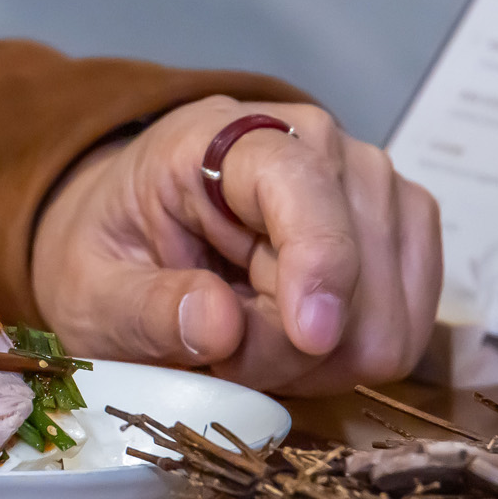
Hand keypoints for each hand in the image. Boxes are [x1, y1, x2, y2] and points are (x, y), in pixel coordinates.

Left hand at [31, 96, 440, 394]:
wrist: (135, 235)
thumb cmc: (113, 252)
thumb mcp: (92, 289)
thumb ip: (145, 308)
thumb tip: (219, 325)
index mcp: (223, 137)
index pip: (303, 182)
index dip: (319, 260)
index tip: (309, 336)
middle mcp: (318, 145)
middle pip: (359, 267)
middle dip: (293, 344)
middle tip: (222, 354)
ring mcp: (371, 186)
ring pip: (389, 315)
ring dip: (320, 361)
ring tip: (251, 345)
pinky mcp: (401, 234)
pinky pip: (406, 329)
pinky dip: (348, 360)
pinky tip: (292, 345)